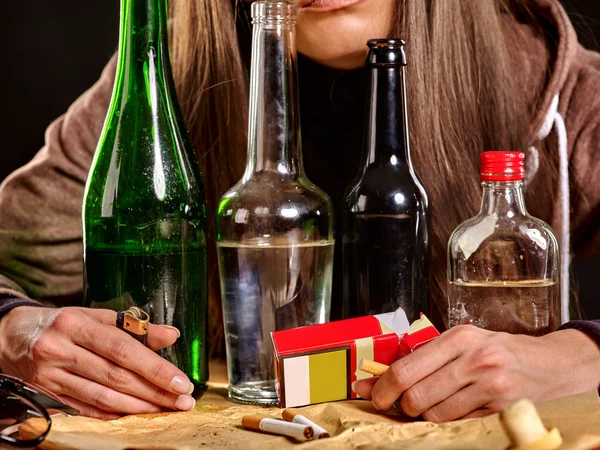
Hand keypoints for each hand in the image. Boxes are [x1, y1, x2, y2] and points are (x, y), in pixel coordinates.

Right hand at [0, 306, 196, 418]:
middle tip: (182, 400)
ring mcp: (51, 376)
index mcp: (76, 324)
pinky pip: (87, 408)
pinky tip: (136, 414)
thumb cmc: (63, 323)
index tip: (180, 380)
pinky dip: (114, 414)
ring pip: (103, 397)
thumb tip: (171, 335)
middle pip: (116, 376)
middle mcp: (61, 350)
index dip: (155, 367)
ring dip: (139, 407)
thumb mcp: (95, 316)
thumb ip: (134, 327)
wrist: (12, 336)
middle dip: (154, 391)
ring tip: (165, 409)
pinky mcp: (47, 395)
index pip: (123, 349)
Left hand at [353, 325, 599, 421]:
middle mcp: (474, 359)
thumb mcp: (461, 344)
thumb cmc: (498, 352)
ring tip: (434, 404)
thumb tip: (374, 378)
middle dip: (402, 406)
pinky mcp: (501, 410)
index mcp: (458, 338)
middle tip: (402, 405)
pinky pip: (458, 424)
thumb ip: (421, 359)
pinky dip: (449, 421)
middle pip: (417, 395)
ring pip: (435, 415)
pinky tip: (456, 409)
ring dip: (426, 416)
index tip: (373, 396)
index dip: (383, 387)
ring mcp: (490, 386)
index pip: (406, 368)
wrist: (550, 365)